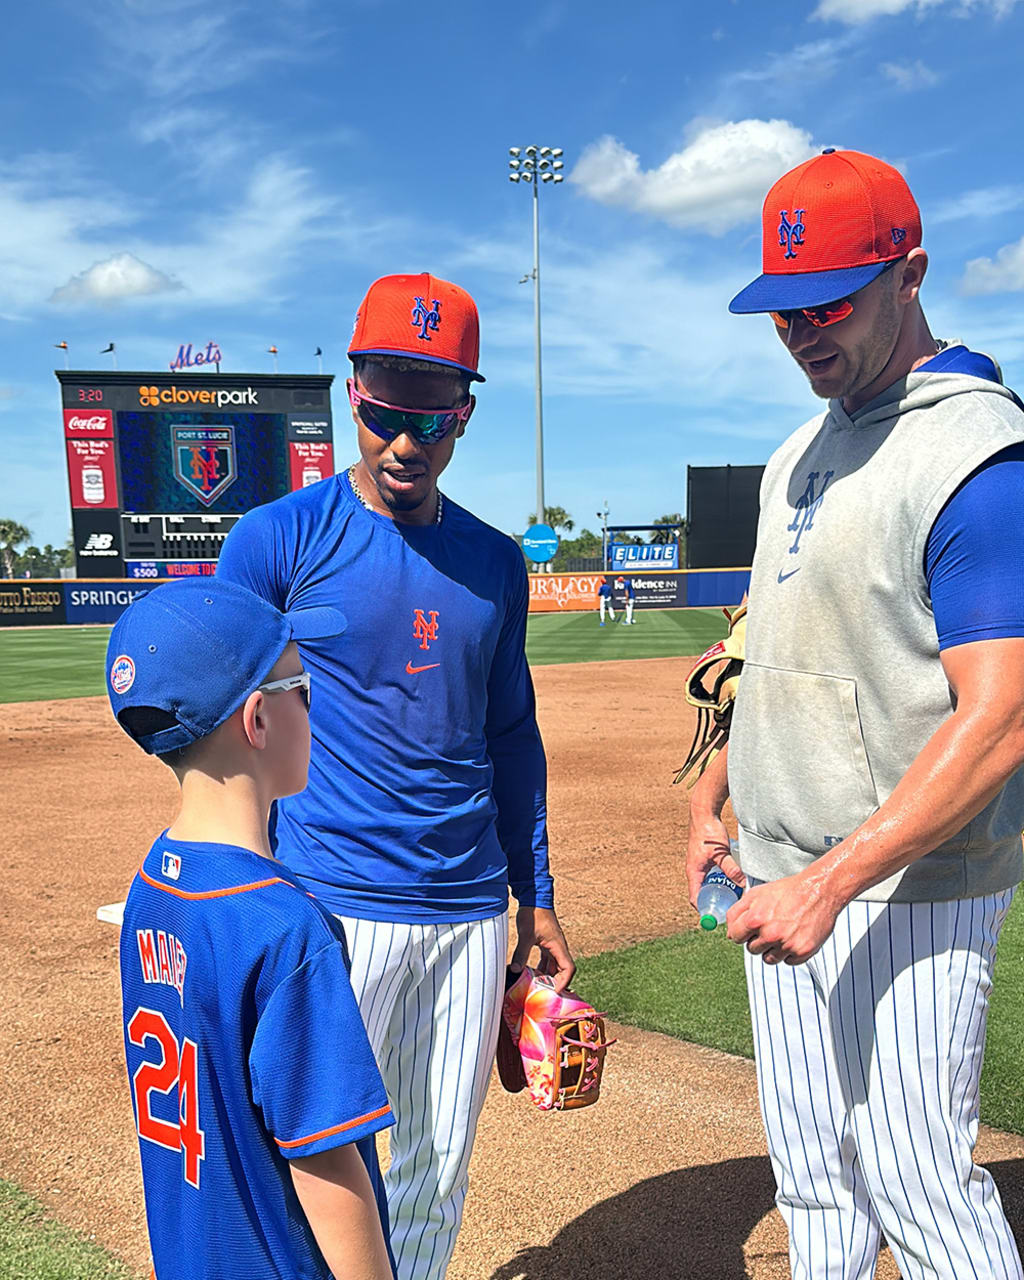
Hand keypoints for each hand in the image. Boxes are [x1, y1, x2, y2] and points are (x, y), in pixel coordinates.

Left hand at [511, 906, 574, 991]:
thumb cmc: (533, 914)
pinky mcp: (546, 943)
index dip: (563, 982)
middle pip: (562, 970)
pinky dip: (541, 969)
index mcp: (558, 946)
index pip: (568, 968)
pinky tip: (531, 974)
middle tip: (543, 993)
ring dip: (547, 976)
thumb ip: (521, 953)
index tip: (553, 992)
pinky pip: (547, 960)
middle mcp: (558, 947)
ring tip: (536, 987)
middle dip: (555, 983)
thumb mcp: (526, 934)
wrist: (534, 897)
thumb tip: (515, 971)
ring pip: (554, 966)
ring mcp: (553, 945)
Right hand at [686, 808, 743, 908]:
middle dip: (714, 902)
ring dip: (718, 891)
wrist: (703, 813)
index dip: (705, 910)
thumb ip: (731, 868)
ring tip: (734, 895)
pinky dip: (719, 880)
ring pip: (707, 885)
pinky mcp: (705, 859)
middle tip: (731, 908)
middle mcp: (694, 871)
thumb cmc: (708, 832)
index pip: (695, 899)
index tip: (718, 917)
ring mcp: (699, 865)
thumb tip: (742, 883)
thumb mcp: (721, 852)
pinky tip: (732, 879)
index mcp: (693, 872)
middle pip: (702, 894)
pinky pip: (711, 876)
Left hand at [726, 870, 842, 965]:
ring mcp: (786, 944)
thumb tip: (729, 933)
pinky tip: (795, 936)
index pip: (735, 937)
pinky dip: (790, 953)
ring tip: (783, 931)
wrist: (819, 890)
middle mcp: (770, 933)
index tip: (749, 928)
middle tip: (772, 925)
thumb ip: (737, 912)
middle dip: (758, 939)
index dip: (741, 932)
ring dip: (773, 948)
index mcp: (755, 918)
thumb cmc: (787, 891)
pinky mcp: (802, 951)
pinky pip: (787, 962)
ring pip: (768, 959)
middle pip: (752, 949)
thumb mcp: (756, 894)